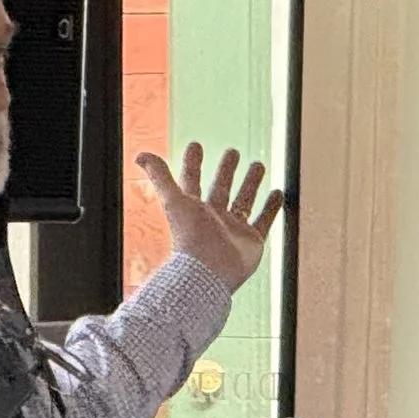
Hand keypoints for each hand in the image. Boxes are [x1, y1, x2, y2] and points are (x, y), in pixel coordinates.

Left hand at [135, 142, 282, 290]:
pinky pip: (263, 221)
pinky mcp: (251, 241)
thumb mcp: (173, 201)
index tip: (196, 145)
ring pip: (244, 200)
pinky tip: (278, 193)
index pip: (191, 180)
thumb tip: (140, 154)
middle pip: (220, 189)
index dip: (192, 163)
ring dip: (250, 183)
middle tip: (232, 152)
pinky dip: (271, 207)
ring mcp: (233, 230)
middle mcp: (213, 218)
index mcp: (193, 209)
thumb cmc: (190, 238)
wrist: (209, 273)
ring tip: (258, 164)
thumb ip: (159, 177)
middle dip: (226, 170)